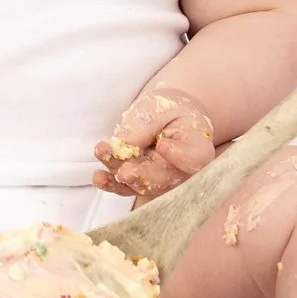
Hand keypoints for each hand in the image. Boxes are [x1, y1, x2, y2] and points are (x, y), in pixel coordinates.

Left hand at [92, 86, 217, 202]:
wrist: (166, 117)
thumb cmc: (169, 110)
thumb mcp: (158, 108)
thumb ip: (144, 126)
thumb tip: (122, 146)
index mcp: (198, 148)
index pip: (195, 157)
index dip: (180, 156)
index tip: (163, 145)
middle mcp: (184, 173)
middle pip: (165, 178)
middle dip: (142, 175)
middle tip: (125, 171)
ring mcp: (163, 183)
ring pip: (141, 185)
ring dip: (120, 173)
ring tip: (104, 155)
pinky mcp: (143, 186)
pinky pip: (126, 189)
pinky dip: (111, 184)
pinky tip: (98, 177)